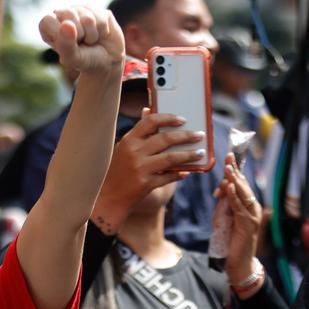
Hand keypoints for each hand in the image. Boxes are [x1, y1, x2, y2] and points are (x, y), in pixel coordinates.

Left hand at [38, 6, 123, 77]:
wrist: (109, 61)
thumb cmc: (86, 60)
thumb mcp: (73, 59)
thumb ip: (65, 45)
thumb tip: (67, 24)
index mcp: (50, 26)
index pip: (47, 20)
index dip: (60, 33)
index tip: (68, 44)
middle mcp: (63, 14)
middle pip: (69, 13)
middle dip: (80, 33)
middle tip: (82, 43)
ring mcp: (80, 9)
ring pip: (87, 18)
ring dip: (92, 35)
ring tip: (91, 41)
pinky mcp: (96, 8)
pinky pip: (101, 18)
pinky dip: (103, 31)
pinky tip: (100, 34)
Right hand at [91, 110, 203, 232]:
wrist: (108, 198)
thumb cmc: (119, 170)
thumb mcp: (124, 148)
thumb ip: (139, 132)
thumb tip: (148, 110)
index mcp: (129, 140)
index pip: (151, 121)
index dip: (169, 118)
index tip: (183, 119)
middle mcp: (134, 152)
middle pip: (166, 139)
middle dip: (186, 136)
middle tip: (199, 135)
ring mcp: (140, 168)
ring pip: (171, 158)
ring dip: (189, 155)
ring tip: (200, 153)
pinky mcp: (145, 184)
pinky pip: (168, 176)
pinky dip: (179, 174)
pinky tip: (188, 171)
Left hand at [215, 152, 262, 283]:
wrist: (238, 263)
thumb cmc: (231, 242)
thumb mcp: (224, 219)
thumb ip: (224, 205)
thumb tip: (221, 190)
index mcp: (248, 205)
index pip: (241, 184)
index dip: (235, 170)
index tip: (229, 156)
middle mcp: (253, 208)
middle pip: (243, 185)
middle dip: (235, 170)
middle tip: (228, 156)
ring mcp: (252, 216)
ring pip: (243, 194)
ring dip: (235, 180)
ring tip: (228, 168)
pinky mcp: (247, 225)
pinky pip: (239, 207)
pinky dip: (234, 196)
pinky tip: (229, 187)